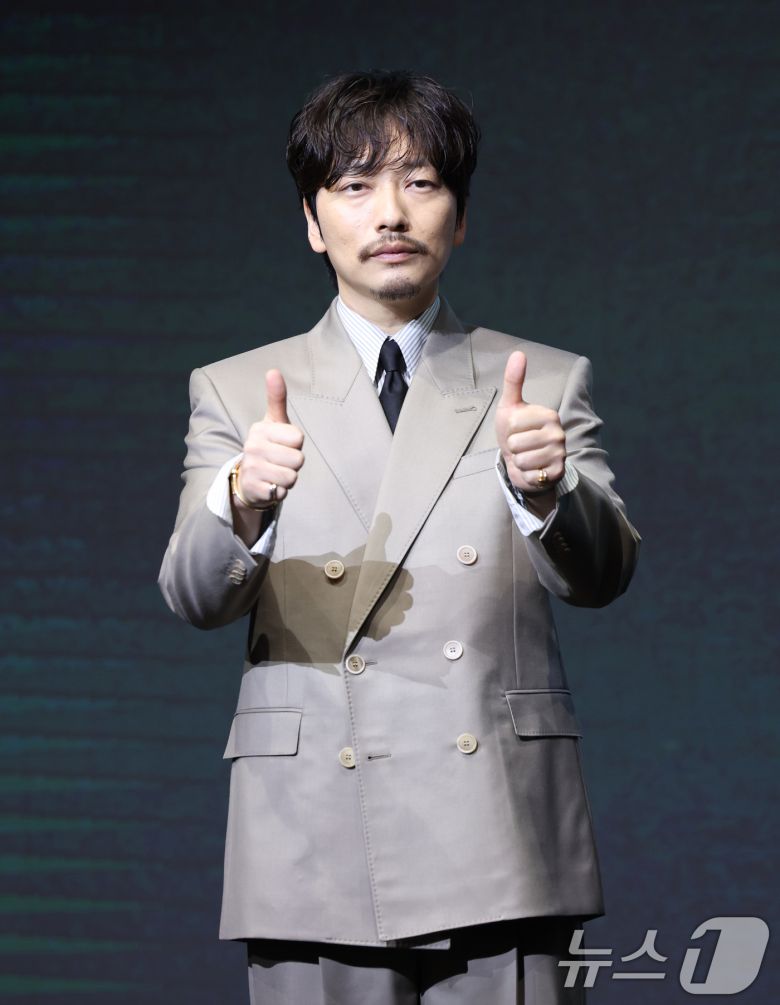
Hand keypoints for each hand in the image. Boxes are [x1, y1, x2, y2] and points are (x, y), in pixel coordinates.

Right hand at [233, 370, 304, 509]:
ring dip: (288, 479)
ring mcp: (252, 468)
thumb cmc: (268, 445)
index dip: (296, 444)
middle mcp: (253, 447)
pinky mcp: (253, 488)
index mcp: (260, 429)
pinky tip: (270, 485)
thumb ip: (276, 398)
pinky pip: (282, 492)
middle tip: (280, 461)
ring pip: (292, 477)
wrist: (247, 478)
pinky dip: (280, 491)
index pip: (298, 438)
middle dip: (294, 464)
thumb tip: (273, 371)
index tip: (284, 444)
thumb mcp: (273, 422)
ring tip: (276, 473)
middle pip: (298, 460)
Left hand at [495, 350, 565, 495]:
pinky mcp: (557, 472)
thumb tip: (519, 352)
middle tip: (521, 446)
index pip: (513, 424)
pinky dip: (526, 474)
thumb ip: (513, 381)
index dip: (508, 430)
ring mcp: (560, 453)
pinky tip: (533, 468)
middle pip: (516, 444)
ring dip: (519, 462)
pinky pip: (530, 474)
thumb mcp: (510, 406)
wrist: (524, 462)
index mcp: (549, 414)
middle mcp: (558, 433)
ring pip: (521, 460)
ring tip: (526, 456)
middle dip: (513, 448)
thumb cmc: (516, 432)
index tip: (517, 431)